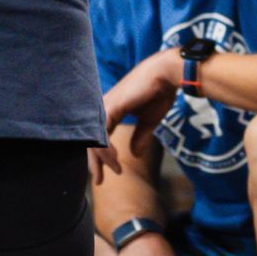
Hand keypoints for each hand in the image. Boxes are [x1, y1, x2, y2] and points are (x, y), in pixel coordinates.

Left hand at [96, 48, 182, 179]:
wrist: (166, 75)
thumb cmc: (159, 93)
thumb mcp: (148, 121)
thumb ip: (140, 137)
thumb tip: (135, 155)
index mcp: (111, 110)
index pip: (97, 138)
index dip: (99, 157)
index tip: (105, 174)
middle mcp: (104, 109)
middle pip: (90, 140)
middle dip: (94, 163)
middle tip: (99, 180)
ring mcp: (105, 107)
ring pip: (94, 139)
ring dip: (102, 159)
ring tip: (114, 171)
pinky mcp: (111, 107)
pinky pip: (102, 134)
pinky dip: (107, 149)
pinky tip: (115, 160)